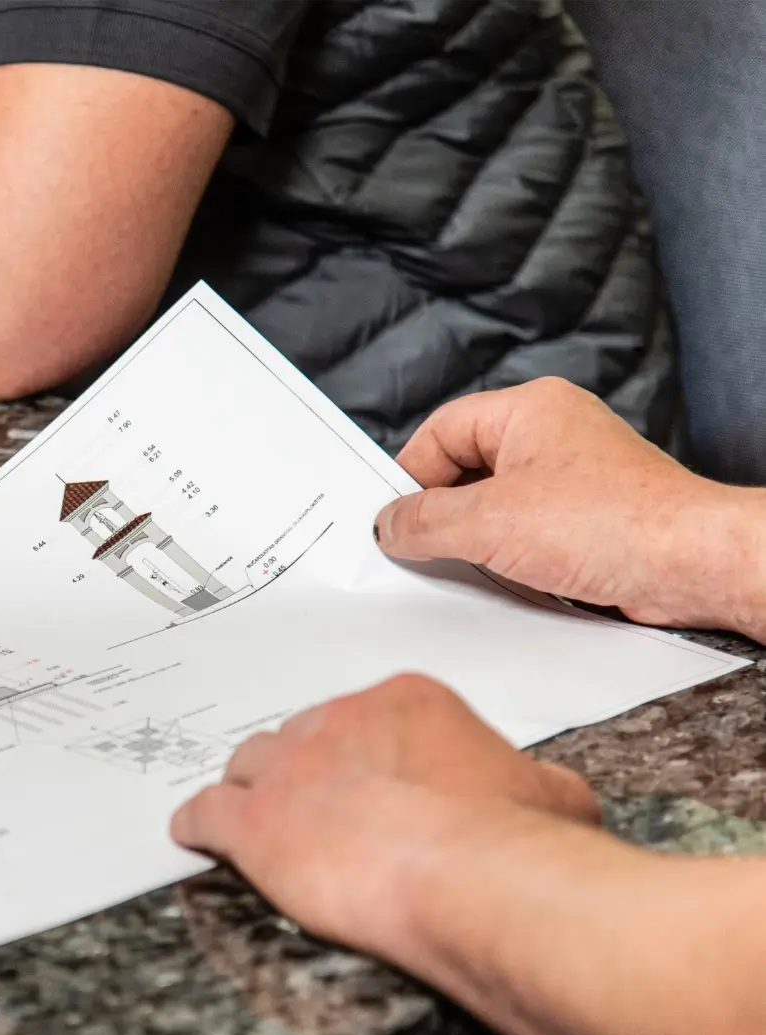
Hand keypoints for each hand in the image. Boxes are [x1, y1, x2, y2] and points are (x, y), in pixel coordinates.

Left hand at [169, 674, 598, 949]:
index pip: (364, 716)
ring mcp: (289, 769)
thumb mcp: (554, 796)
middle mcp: (339, 722)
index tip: (366, 776)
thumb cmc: (509, 840)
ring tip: (255, 810)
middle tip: (316, 803)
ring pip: (251, 764)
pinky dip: (199, 825)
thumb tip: (546, 785)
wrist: (468, 877)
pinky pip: (207, 813)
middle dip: (304, 767)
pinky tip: (195, 832)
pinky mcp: (253, 824)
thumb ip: (538, 781)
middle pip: (302, 734)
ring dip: (252, 788)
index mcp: (406, 703)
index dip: (361, 752)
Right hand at [375, 377, 765, 639]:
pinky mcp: (588, 518)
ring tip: (470, 563)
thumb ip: (424, 521)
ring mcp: (573, 477)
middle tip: (420, 544)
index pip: (440, 430)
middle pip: (465, 467)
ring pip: (495, 503)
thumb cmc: (616, 523)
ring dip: (476, 538)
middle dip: (441, 511)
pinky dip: (508, 555)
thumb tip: (390, 525)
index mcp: (529, 409)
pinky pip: (526, 530)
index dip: (409, 475)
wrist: (692, 564)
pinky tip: (504, 577)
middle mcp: (553, 434)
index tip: (391, 517)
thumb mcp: (490, 522)